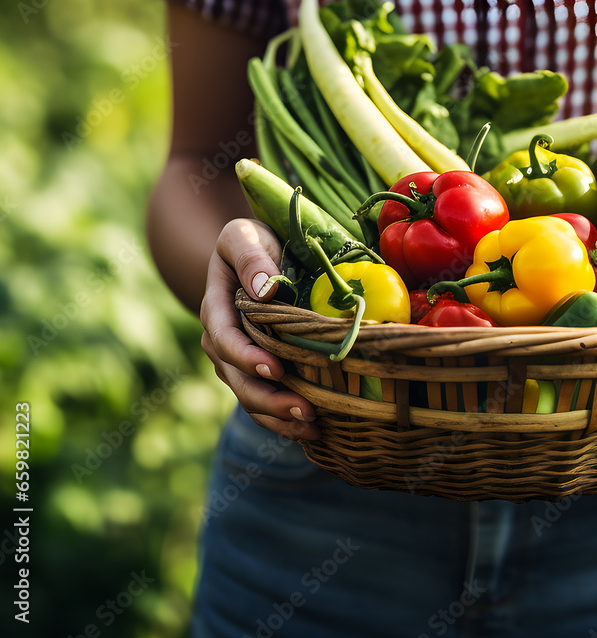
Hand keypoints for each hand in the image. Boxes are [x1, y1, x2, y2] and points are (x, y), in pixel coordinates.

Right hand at [200, 218, 319, 440]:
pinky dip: (282, 416)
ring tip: (312, 426)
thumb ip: (250, 258)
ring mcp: (236, 356)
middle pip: (236, 377)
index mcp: (216, 306)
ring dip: (277, 415)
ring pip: (248, 394)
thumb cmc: (251, 239)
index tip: (275, 370)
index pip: (224, 339)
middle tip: (305, 409)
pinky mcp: (256, 366)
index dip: (246, 357)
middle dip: (267, 398)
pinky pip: (262, 397)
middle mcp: (220, 337)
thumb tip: (265, 289)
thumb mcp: (244, 235)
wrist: (254, 250)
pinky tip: (311, 428)